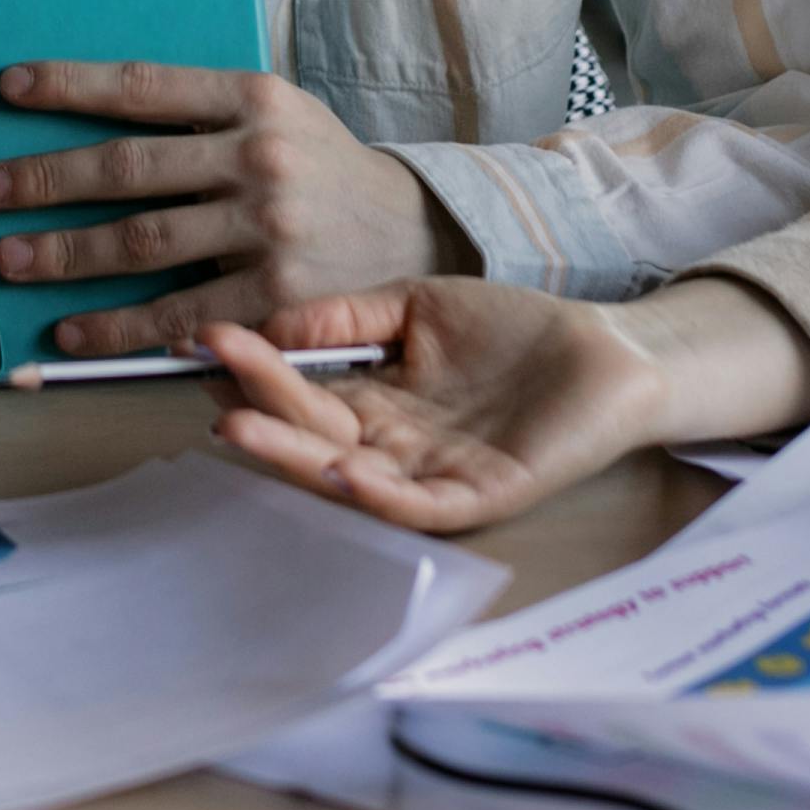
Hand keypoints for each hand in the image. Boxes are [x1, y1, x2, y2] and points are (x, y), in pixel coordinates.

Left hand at [0, 62, 462, 358]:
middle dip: (46, 179)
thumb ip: (204, 113)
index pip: (144, 86)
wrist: (419, 233)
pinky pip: (180, 317)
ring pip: (144, 242)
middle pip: (130, 167)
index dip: (71, 85)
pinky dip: (117, 328)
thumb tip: (93, 112)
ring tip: (7, 261)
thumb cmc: (324, 170)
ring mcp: (268, 230)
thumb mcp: (281, 114)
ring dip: (65, 254)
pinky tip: (69, 332)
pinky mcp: (277, 299)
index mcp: (255, 98)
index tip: (7, 88)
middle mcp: (260, 158)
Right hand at [198, 283, 672, 535]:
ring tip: (241, 426)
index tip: (203, 338)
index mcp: (375, 404)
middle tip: (209, 378)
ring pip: (350, 477)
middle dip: (259, 405)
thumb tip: (275, 322)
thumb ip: (350, 314)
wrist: (606, 350)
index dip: (254, 368)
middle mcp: (392, 448)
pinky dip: (377, 492)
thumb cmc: (516, 332)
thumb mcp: (419, 305)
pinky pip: (419, 504)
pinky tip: (340, 466)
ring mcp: (433, 476)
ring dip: (295, 456)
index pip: (300, 391)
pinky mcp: (481, 497)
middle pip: (312, 434)